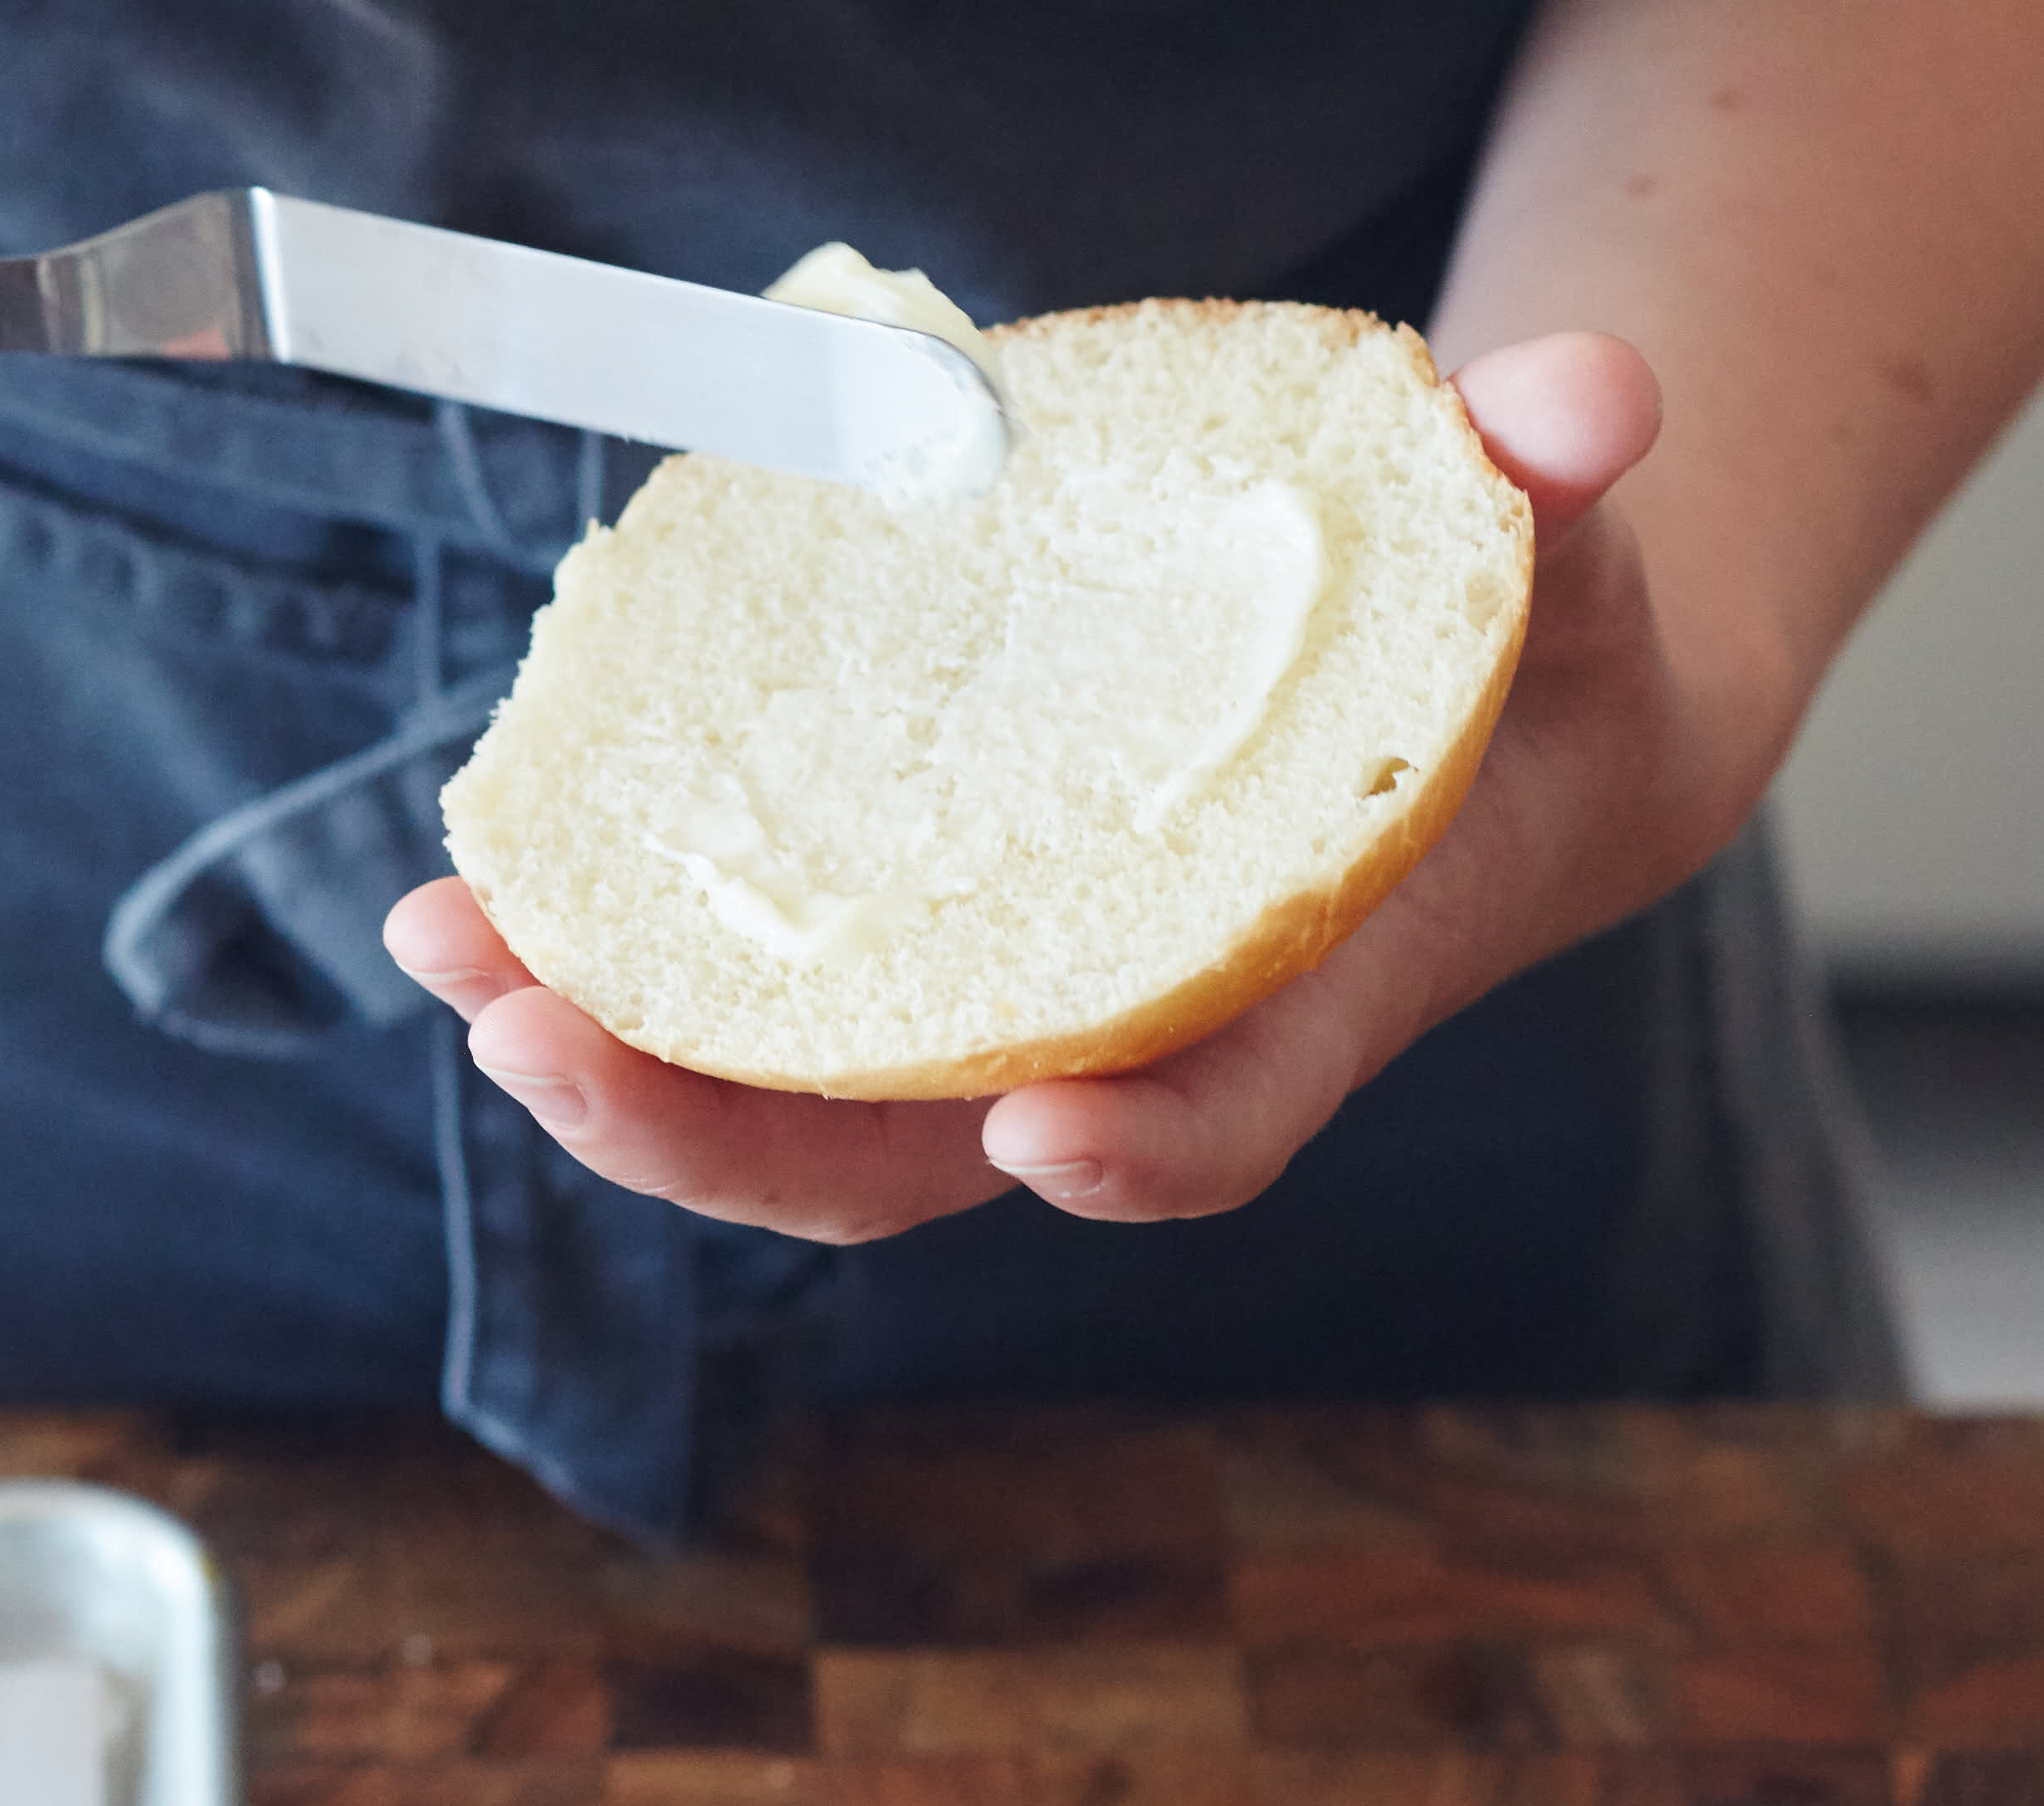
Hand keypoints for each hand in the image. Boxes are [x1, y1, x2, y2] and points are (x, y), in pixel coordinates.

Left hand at [382, 333, 1783, 1245]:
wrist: (1496, 758)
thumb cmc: (1524, 675)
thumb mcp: (1568, 575)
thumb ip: (1557, 497)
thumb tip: (1585, 402)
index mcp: (1306, 986)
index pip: (1226, 1108)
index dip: (1150, 1145)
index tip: (1042, 1135)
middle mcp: (1138, 1050)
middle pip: (918, 1166)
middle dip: (718, 1132)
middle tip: (541, 1044)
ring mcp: (1014, 1033)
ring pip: (799, 1117)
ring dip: (616, 1069)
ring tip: (458, 963)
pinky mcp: (933, 980)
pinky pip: (765, 1023)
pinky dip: (624, 985)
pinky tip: (496, 909)